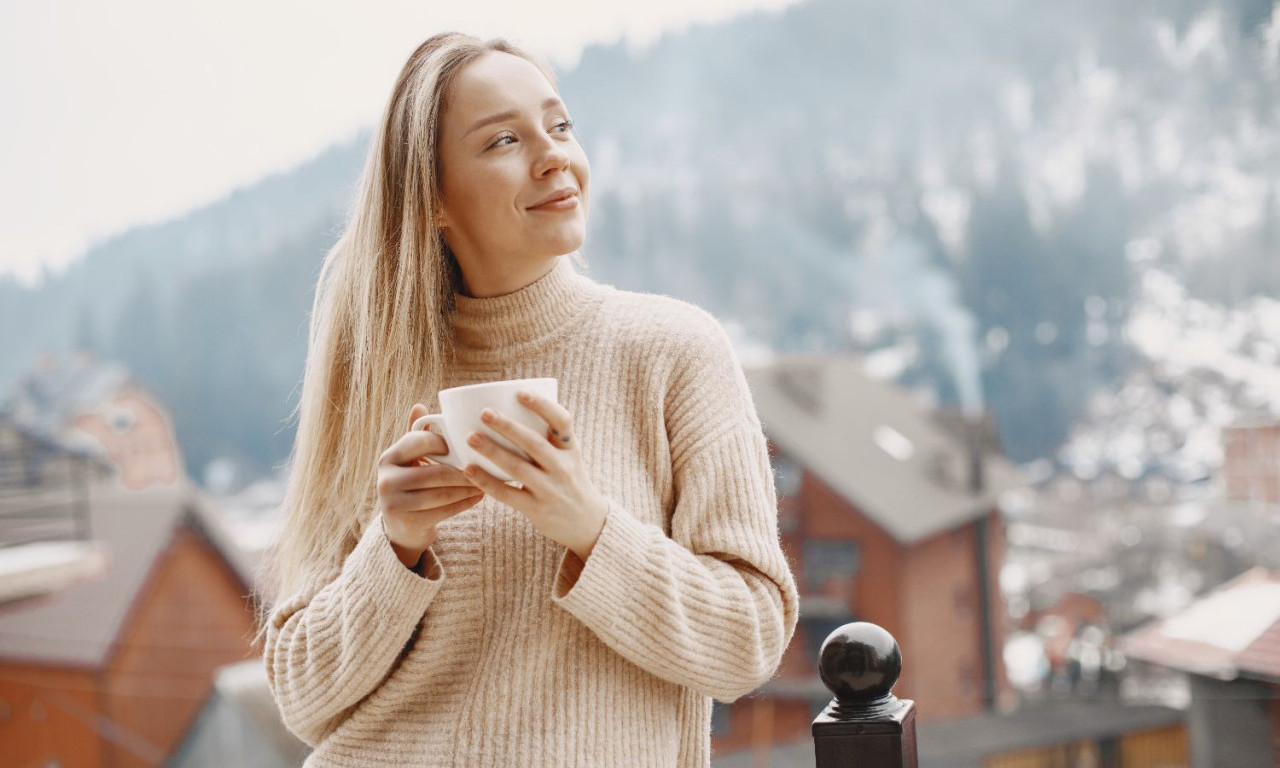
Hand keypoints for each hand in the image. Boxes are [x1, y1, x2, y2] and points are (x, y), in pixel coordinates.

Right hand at [376, 404, 485, 568]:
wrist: (401, 527)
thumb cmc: (411, 483)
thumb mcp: (409, 459)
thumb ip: (417, 434)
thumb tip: (420, 406)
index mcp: (388, 458)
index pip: (419, 442)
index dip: (444, 442)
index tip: (465, 444)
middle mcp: (386, 480)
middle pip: (435, 471)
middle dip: (464, 470)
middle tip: (486, 466)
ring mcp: (395, 504)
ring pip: (442, 493)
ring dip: (468, 487)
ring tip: (486, 481)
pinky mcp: (408, 523)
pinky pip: (445, 511)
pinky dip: (465, 503)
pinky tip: (479, 496)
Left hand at [461, 390, 608, 560]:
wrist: (588, 523)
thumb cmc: (569, 482)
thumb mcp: (569, 457)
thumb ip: (548, 439)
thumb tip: (509, 410)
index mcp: (570, 449)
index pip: (562, 421)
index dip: (542, 405)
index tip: (520, 393)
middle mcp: (563, 468)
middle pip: (534, 443)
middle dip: (508, 426)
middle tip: (484, 413)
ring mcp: (550, 490)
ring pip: (518, 467)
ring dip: (492, 451)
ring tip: (470, 437)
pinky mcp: (536, 509)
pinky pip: (508, 494)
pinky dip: (486, 481)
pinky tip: (469, 470)